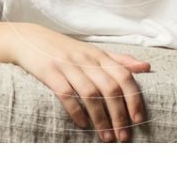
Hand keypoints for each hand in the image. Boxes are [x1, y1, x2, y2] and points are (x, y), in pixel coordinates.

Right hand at [12, 23, 150, 141]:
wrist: (30, 39)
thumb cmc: (66, 49)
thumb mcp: (94, 51)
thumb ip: (120, 60)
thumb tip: (146, 66)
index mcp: (100, 55)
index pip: (124, 76)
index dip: (134, 98)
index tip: (138, 120)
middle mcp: (86, 60)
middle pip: (110, 88)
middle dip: (119, 114)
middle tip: (124, 136)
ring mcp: (68, 65)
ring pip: (90, 93)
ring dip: (100, 118)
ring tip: (106, 137)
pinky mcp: (50, 72)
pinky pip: (66, 94)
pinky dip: (76, 111)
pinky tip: (83, 125)